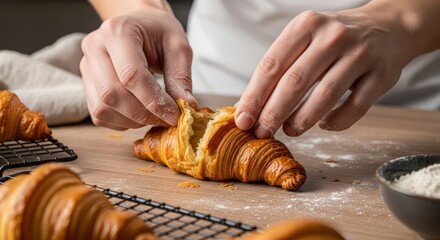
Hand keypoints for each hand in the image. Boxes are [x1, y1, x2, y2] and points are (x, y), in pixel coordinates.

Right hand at [80, 7, 195, 129]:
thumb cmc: (159, 33)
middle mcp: (95, 46)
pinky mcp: (86, 84)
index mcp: (118, 31)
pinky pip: (99, 114)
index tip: (174, 115)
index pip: (131, 75)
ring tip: (154, 115)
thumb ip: (180, 77)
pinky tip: (139, 114)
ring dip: (132, 120)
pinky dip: (122, 122)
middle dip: (144, 114)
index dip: (154, 102)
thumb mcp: (178, 47)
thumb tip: (186, 107)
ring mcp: (86, 66)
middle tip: (167, 118)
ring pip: (103, 107)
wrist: (140, 25)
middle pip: (113, 94)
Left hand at [235, 6, 416, 137]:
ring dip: (302, 120)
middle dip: (273, 112)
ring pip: (325, 95)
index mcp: (306, 25)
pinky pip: (355, 107)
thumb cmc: (334, 39)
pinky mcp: (382, 74)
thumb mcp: (305, 39)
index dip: (255, 96)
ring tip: (289, 130)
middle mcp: (333, 36)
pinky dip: (337, 122)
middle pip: (295, 81)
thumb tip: (248, 107)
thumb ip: (279, 68)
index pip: (272, 65)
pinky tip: (324, 125)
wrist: (388, 26)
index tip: (243, 119)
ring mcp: (360, 54)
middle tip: (262, 132)